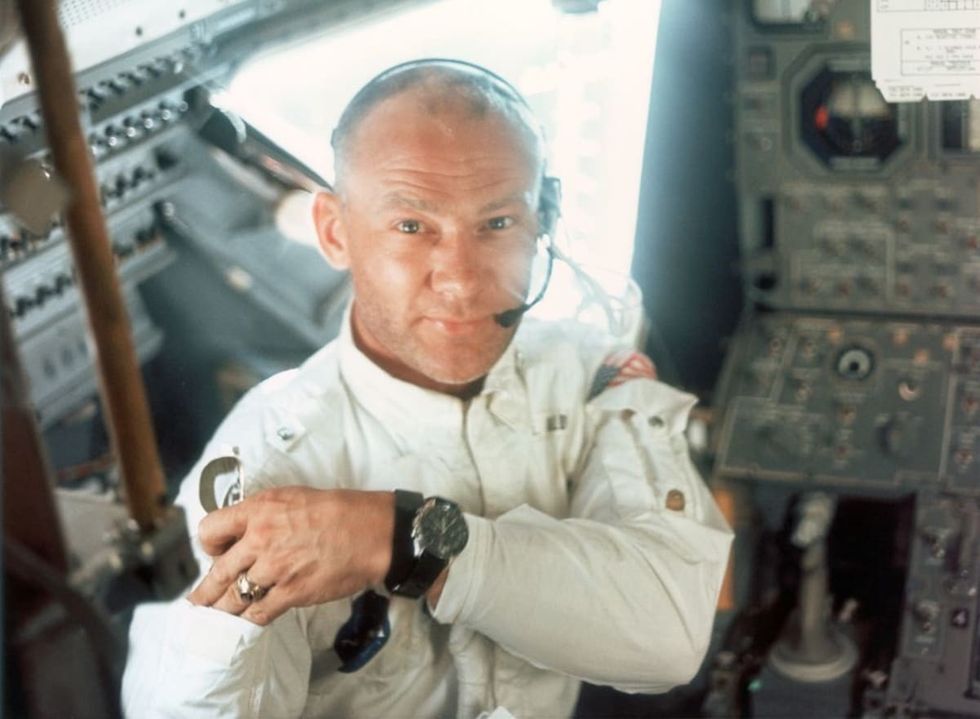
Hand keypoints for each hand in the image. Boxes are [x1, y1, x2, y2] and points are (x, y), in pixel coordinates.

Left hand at [187, 487, 393, 625]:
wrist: (371, 532)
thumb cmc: (338, 511)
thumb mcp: (292, 497)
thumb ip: (263, 514)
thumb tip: (246, 533)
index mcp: (259, 510)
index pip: (210, 529)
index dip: (209, 544)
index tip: (216, 552)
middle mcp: (260, 538)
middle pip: (218, 571)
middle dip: (205, 590)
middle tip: (197, 600)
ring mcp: (275, 568)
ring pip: (234, 597)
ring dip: (223, 609)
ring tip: (215, 617)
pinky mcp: (291, 592)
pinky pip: (258, 613)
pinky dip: (250, 619)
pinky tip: (246, 621)